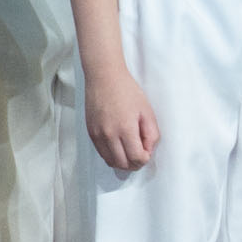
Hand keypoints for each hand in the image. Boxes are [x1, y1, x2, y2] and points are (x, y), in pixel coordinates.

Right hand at [82, 53, 161, 172]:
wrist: (104, 77)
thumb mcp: (147, 111)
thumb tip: (148, 150)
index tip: (147, 151)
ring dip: (123, 162)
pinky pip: (101, 153)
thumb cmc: (127, 91)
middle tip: (140, 154)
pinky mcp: (90, 132)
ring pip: (111, 162)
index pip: (136, 158)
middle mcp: (109, 134)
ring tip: (129, 151)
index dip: (145, 159)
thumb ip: (152, 134)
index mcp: (125, 128)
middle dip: (135, 163)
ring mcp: (97, 134)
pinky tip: (118, 146)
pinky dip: (111, 155)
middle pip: (123, 164)